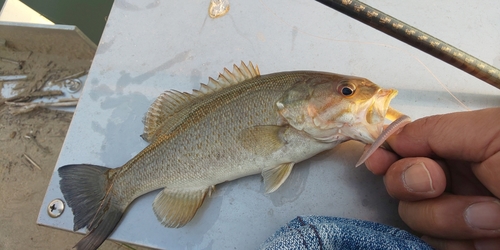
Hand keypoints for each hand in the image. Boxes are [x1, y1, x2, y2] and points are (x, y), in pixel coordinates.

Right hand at [365, 108, 499, 249]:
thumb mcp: (492, 133)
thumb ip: (438, 129)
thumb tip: (394, 137)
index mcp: (460, 146)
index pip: (407, 146)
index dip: (385, 152)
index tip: (376, 161)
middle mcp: (455, 178)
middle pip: (399, 182)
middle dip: (411, 184)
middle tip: (436, 184)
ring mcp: (458, 214)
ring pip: (415, 217)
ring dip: (451, 218)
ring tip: (492, 216)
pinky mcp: (464, 243)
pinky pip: (434, 245)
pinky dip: (460, 243)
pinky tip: (490, 238)